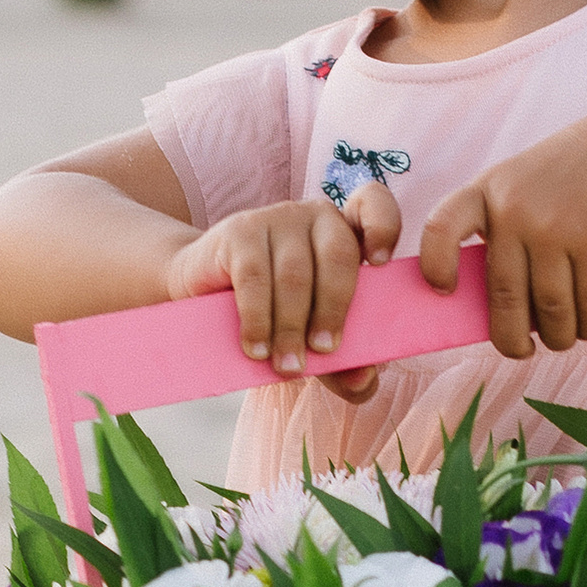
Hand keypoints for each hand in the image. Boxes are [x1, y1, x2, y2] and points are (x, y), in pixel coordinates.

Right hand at [166, 184, 402, 387]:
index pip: (374, 204)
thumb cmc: (272, 309)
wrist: (203, 290)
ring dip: (292, 327)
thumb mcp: (311, 335)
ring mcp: (276, 218)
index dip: (383, 227)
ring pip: (294, 275)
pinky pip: (254, 278)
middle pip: (337, 256)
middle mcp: (315, 215)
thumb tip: (364, 382)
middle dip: (332, 311)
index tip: (381, 264)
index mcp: (346, 232)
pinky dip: (258, 320)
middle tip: (323, 352)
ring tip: (287, 366)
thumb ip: (344, 362)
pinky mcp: (238, 231)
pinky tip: (257, 349)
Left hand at [417, 113, 586, 358]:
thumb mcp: (511, 189)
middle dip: (512, 339)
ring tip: (560, 336)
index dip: (435, 265)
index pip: (440, 228)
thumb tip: (495, 316)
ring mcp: (556, 226)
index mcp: (483, 193)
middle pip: (504, 296)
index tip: (443, 290)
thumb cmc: (556, 184)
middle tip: (520, 349)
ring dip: (558, 337)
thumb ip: (494, 236)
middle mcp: (515, 210)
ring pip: (550, 311)